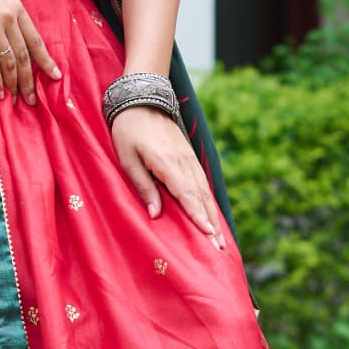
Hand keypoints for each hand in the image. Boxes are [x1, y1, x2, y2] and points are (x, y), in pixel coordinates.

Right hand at [0, 0, 60, 104]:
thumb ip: (7, 24)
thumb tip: (18, 55)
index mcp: (15, 7)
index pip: (35, 39)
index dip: (45, 61)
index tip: (55, 76)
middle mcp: (8, 15)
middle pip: (24, 55)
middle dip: (28, 81)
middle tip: (32, 99)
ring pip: (9, 63)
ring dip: (12, 85)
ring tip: (14, 100)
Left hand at [110, 107, 226, 243]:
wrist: (142, 98)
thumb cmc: (128, 131)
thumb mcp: (127, 159)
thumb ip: (143, 186)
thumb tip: (156, 214)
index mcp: (167, 163)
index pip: (187, 196)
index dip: (198, 218)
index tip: (209, 236)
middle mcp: (184, 162)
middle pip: (201, 198)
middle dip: (212, 224)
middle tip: (220, 249)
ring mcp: (189, 158)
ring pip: (205, 191)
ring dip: (214, 215)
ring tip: (221, 238)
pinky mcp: (189, 155)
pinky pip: (202, 182)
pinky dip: (209, 200)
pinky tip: (212, 213)